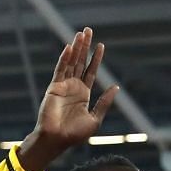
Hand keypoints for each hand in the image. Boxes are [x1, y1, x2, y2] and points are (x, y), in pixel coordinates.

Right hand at [16, 27, 118, 170]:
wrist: (57, 140)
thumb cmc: (75, 134)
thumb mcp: (95, 118)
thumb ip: (104, 102)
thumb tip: (116, 87)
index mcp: (83, 94)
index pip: (91, 71)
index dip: (96, 58)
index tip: (101, 45)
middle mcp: (73, 87)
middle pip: (80, 62)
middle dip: (85, 47)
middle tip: (88, 30)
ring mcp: (63, 85)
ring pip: (70, 62)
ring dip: (76, 48)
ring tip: (81, 34)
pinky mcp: (54, 87)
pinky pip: (60, 69)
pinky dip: (64, 58)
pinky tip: (69, 47)